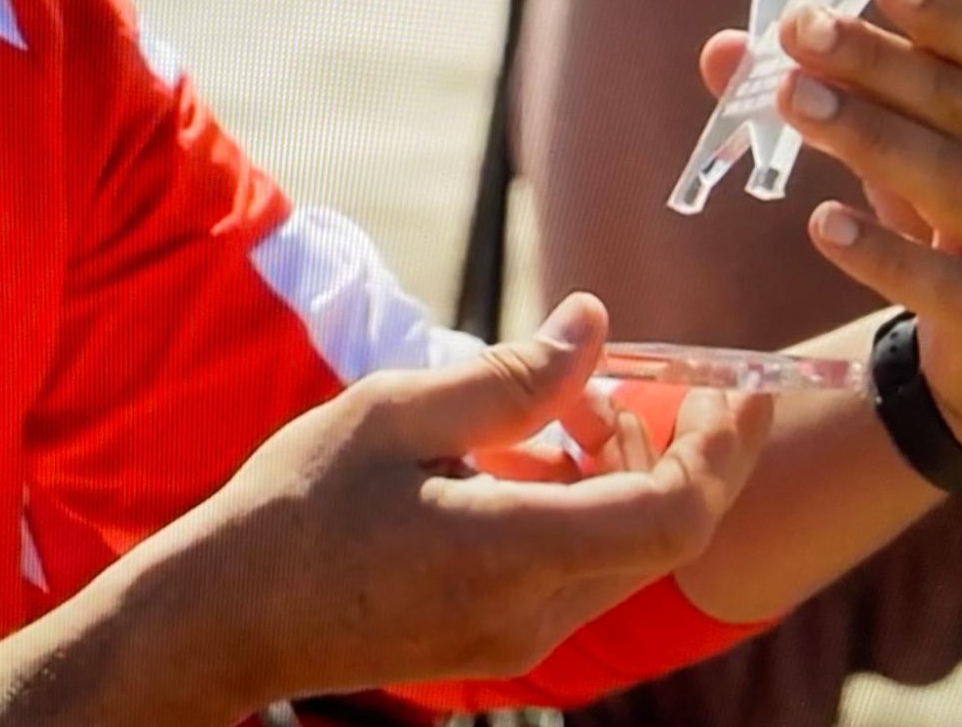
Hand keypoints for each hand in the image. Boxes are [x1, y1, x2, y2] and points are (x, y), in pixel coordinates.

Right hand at [204, 292, 770, 708]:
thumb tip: (595, 320)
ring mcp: (516, 639)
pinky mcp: (497, 640)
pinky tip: (533, 453)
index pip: (671, 515)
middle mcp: (531, 613)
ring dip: (622, 469)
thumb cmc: (297, 504)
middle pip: (660, 530)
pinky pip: (577, 566)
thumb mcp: (398, 411)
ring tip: (574, 402)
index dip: (720, 449)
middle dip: (676, 446)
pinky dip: (582, 502)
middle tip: (651, 375)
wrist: (222, 615)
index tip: (739, 388)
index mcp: (510, 553)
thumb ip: (512, 374)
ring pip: (621, 547)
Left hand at [699, 0, 961, 460]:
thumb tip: (723, 50)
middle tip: (801, 30)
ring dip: (870, 134)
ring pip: (951, 179)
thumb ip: (827, 99)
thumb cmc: (952, 228)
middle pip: (955, 103)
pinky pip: (941, 283)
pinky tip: (824, 224)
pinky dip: (882, 253)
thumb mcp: (900, 158)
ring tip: (796, 100)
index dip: (941, 10)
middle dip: (877, 60)